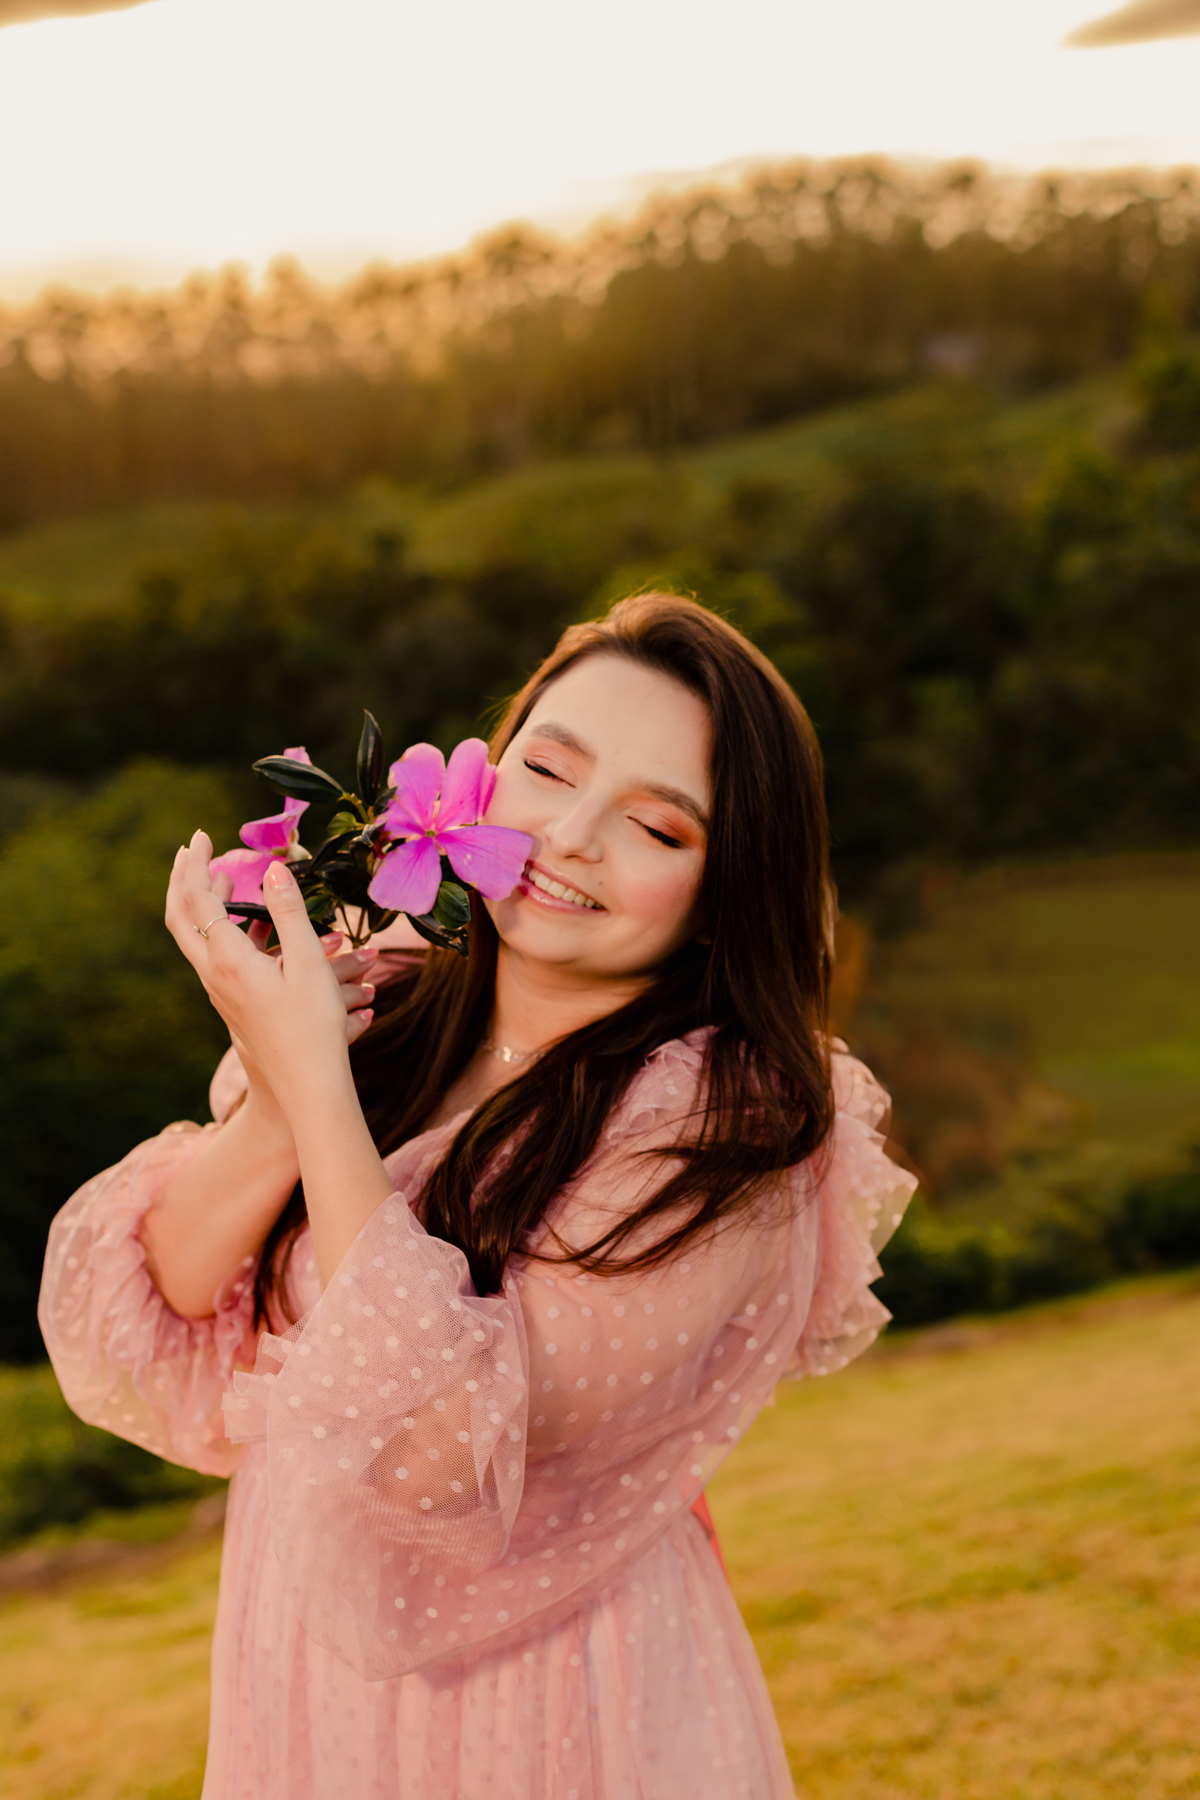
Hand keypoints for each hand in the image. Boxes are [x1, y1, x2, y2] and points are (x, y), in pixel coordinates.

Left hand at [166, 832, 375, 1127]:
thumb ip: (289, 914)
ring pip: (192, 937)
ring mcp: (219, 991)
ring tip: (217, 877)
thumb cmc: (314, 1027)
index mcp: (229, 960)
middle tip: (193, 849)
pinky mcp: (231, 1002)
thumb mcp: (310, 964)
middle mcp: (214, 974)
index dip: (196, 864)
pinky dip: (217, 926)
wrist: (304, 1085)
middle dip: (183, 878)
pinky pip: (210, 953)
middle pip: (179, 917)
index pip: (197, 900)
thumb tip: (272, 871)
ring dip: (199, 901)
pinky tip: (246, 923)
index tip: (201, 836)